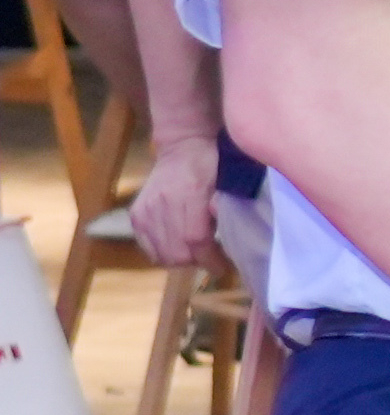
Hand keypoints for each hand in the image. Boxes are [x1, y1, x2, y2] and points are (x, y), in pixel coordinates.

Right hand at [129, 127, 223, 265]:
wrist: (182, 146)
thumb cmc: (211, 164)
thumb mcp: (227, 180)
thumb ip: (225, 207)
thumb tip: (229, 231)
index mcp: (188, 195)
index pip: (195, 240)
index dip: (210, 259)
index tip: (222, 267)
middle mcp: (161, 204)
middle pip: (177, 252)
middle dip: (197, 261)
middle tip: (211, 258)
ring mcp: (145, 210)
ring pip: (161, 254)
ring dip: (180, 259)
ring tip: (196, 252)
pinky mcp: (135, 215)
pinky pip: (148, 247)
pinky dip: (163, 253)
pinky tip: (177, 246)